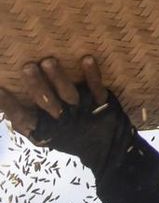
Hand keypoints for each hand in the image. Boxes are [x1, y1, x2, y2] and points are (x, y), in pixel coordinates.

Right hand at [0, 56, 129, 170]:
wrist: (104, 143)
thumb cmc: (65, 129)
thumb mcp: (41, 127)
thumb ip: (23, 114)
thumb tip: (3, 90)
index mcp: (42, 127)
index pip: (21, 117)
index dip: (9, 105)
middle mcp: (61, 120)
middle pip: (47, 103)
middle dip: (37, 85)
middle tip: (28, 67)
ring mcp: (81, 112)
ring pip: (69, 94)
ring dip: (58, 78)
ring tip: (49, 61)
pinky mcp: (100, 103)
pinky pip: (96, 88)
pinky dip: (91, 74)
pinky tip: (86, 59)